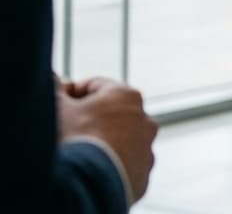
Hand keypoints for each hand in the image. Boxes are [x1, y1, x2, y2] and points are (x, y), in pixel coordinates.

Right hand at [57, 77, 157, 201]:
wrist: (90, 182)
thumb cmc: (75, 138)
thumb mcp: (58, 107)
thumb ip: (55, 89)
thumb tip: (53, 79)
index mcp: (127, 96)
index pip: (96, 86)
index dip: (72, 93)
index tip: (58, 103)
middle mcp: (144, 119)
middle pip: (112, 113)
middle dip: (90, 118)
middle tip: (67, 128)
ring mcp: (147, 148)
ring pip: (121, 139)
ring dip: (103, 141)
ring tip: (80, 151)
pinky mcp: (143, 173)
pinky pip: (124, 164)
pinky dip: (110, 164)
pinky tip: (91, 168)